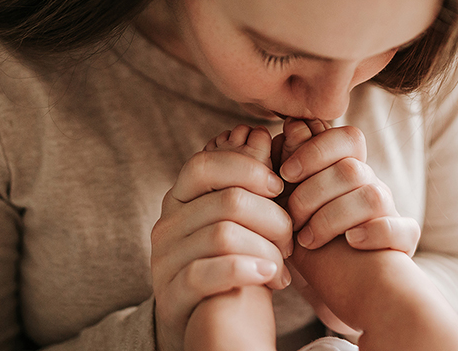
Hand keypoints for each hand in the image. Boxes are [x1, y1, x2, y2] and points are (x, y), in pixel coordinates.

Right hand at [150, 147, 293, 350]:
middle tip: (292, 238)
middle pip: (226, 200)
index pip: (205, 164)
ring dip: (267, 248)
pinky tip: (271, 277)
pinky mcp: (171, 294)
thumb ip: (248, 182)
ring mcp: (165, 259)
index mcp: (180, 197)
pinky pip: (207, 273)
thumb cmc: (233, 261)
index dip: (247, 167)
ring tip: (283, 264)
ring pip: (223, 236)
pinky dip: (247, 270)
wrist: (210, 323)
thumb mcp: (241, 219)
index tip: (279, 185)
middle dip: (272, 216)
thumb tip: (260, 134)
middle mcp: (166, 224)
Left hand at [279, 119, 420, 256]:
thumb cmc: (311, 242)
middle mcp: (372, 184)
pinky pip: (400, 228)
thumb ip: (292, 168)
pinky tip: (351, 242)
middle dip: (313, 192)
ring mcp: (390, 211)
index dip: (315, 149)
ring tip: (308, 240)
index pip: (346, 138)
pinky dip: (374, 233)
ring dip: (332, 218)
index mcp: (348, 169)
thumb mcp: (292, 205)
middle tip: (291, 216)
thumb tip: (291, 125)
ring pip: (373, 196)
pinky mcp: (403, 240)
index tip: (285, 174)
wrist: (340, 288)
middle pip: (351, 169)